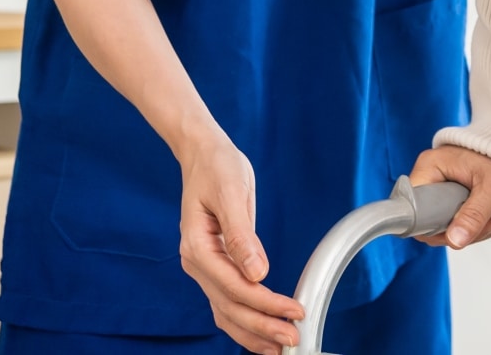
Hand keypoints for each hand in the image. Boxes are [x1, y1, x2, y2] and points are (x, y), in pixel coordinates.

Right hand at [176, 130, 303, 352]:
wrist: (204, 155)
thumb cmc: (217, 168)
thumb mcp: (231, 194)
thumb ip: (242, 235)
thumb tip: (258, 272)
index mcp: (197, 247)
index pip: (234, 287)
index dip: (265, 303)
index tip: (294, 310)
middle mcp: (197, 263)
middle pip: (229, 307)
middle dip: (261, 326)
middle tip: (292, 339)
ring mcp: (204, 266)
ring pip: (225, 311)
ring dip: (252, 332)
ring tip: (279, 347)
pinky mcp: (215, 264)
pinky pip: (227, 301)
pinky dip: (244, 320)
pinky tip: (261, 332)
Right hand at [409, 145, 490, 248]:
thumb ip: (473, 215)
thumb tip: (454, 240)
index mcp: (431, 167)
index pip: (414, 209)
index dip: (434, 227)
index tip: (458, 230)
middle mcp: (434, 177)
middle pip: (436, 224)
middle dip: (469, 229)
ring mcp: (446, 188)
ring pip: (453, 226)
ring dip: (483, 226)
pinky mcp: (458, 196)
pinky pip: (465, 221)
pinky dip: (486, 222)